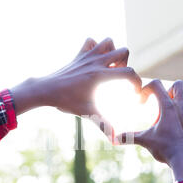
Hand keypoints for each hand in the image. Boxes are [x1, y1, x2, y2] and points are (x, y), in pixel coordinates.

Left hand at [11, 38, 141, 139]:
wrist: (46, 90)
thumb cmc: (66, 101)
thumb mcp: (87, 113)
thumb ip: (104, 125)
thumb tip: (115, 140)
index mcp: (100, 75)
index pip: (129, 72)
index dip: (137, 82)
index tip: (133, 93)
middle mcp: (96, 62)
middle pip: (123, 52)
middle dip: (126, 64)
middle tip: (118, 78)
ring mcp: (87, 56)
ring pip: (108, 42)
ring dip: (113, 53)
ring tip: (109, 68)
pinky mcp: (79, 54)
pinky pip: (91, 42)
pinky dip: (96, 48)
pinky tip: (95, 62)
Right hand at [115, 79, 182, 182]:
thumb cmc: (166, 149)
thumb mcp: (146, 141)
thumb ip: (130, 137)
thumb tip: (114, 139)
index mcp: (168, 106)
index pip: (157, 84)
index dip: (147, 89)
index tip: (142, 103)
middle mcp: (182, 107)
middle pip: (178, 84)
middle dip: (169, 89)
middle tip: (161, 102)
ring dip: (179, 101)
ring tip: (169, 114)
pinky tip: (179, 126)